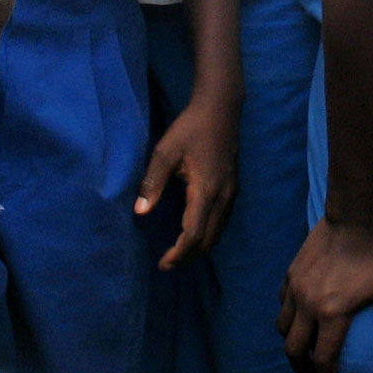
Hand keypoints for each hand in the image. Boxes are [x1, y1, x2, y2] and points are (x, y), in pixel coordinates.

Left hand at [137, 89, 239, 268]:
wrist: (221, 108)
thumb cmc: (190, 128)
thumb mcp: (165, 151)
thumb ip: (152, 183)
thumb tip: (140, 213)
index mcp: (205, 190)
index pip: (193, 234)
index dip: (178, 253)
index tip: (163, 264)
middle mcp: (223, 197)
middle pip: (208, 240)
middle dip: (188, 256)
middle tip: (167, 264)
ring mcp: (231, 193)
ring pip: (218, 232)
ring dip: (199, 247)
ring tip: (178, 253)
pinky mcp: (233, 188)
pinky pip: (222, 221)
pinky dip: (208, 234)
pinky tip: (194, 232)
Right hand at [278, 216, 372, 372]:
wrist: (355, 215)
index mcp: (333, 313)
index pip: (322, 359)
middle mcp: (308, 304)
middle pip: (294, 349)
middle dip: (302, 368)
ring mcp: (296, 288)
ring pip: (283, 327)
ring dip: (292, 343)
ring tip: (304, 348)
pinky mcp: (291, 273)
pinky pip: (282, 303)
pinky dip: (289, 316)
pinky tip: (301, 316)